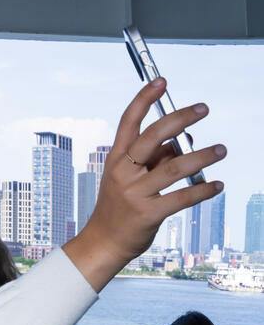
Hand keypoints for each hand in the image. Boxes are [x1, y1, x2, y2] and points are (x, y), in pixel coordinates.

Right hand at [67, 81, 225, 285]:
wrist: (103, 243)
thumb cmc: (119, 207)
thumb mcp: (129, 178)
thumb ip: (155, 158)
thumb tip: (184, 141)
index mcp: (117, 159)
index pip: (129, 122)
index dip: (144, 99)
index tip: (161, 82)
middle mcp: (124, 172)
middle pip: (153, 137)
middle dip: (179, 119)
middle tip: (202, 109)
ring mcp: (135, 193)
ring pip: (175, 167)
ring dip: (202, 156)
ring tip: (221, 150)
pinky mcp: (148, 214)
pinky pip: (182, 197)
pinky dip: (203, 190)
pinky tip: (217, 185)